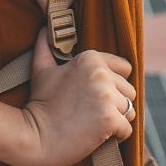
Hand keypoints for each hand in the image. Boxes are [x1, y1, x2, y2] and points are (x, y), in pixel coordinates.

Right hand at [11, 29, 134, 165]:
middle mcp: (101, 74)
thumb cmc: (39, 104)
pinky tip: (97, 135)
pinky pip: (127, 129)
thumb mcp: (41, 70)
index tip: (95, 95)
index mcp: (90, 59)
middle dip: (116, 104)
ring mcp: (106, 97)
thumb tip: (44, 29)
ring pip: (131, 110)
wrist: (34, 137)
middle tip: (92, 113)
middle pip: (129, 91)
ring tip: (95, 124)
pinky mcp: (110, 119)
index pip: (125, 69)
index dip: (113, 84)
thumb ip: (46, 47)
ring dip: (117, 120)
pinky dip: (116, 136)